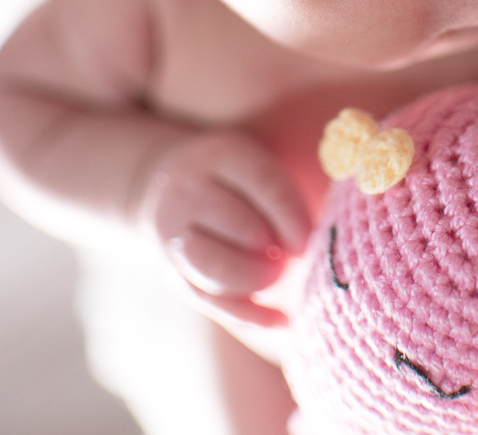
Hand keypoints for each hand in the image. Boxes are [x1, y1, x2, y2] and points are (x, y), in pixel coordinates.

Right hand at [137, 129, 311, 328]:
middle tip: (290, 257)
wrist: (162, 186)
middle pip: (239, 227)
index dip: (292, 216)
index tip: (307, 241)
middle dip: (273, 249)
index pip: (264, 183)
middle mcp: (190, 189)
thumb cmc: (233, 180)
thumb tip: (316, 242)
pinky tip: (281, 321)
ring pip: (215, 268)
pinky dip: (248, 315)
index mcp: (221, 156)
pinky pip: (208, 300)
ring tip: (276, 277)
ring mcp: (173, 231)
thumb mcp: (253, 164)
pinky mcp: (171, 268)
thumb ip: (282, 194)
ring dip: (255, 280)